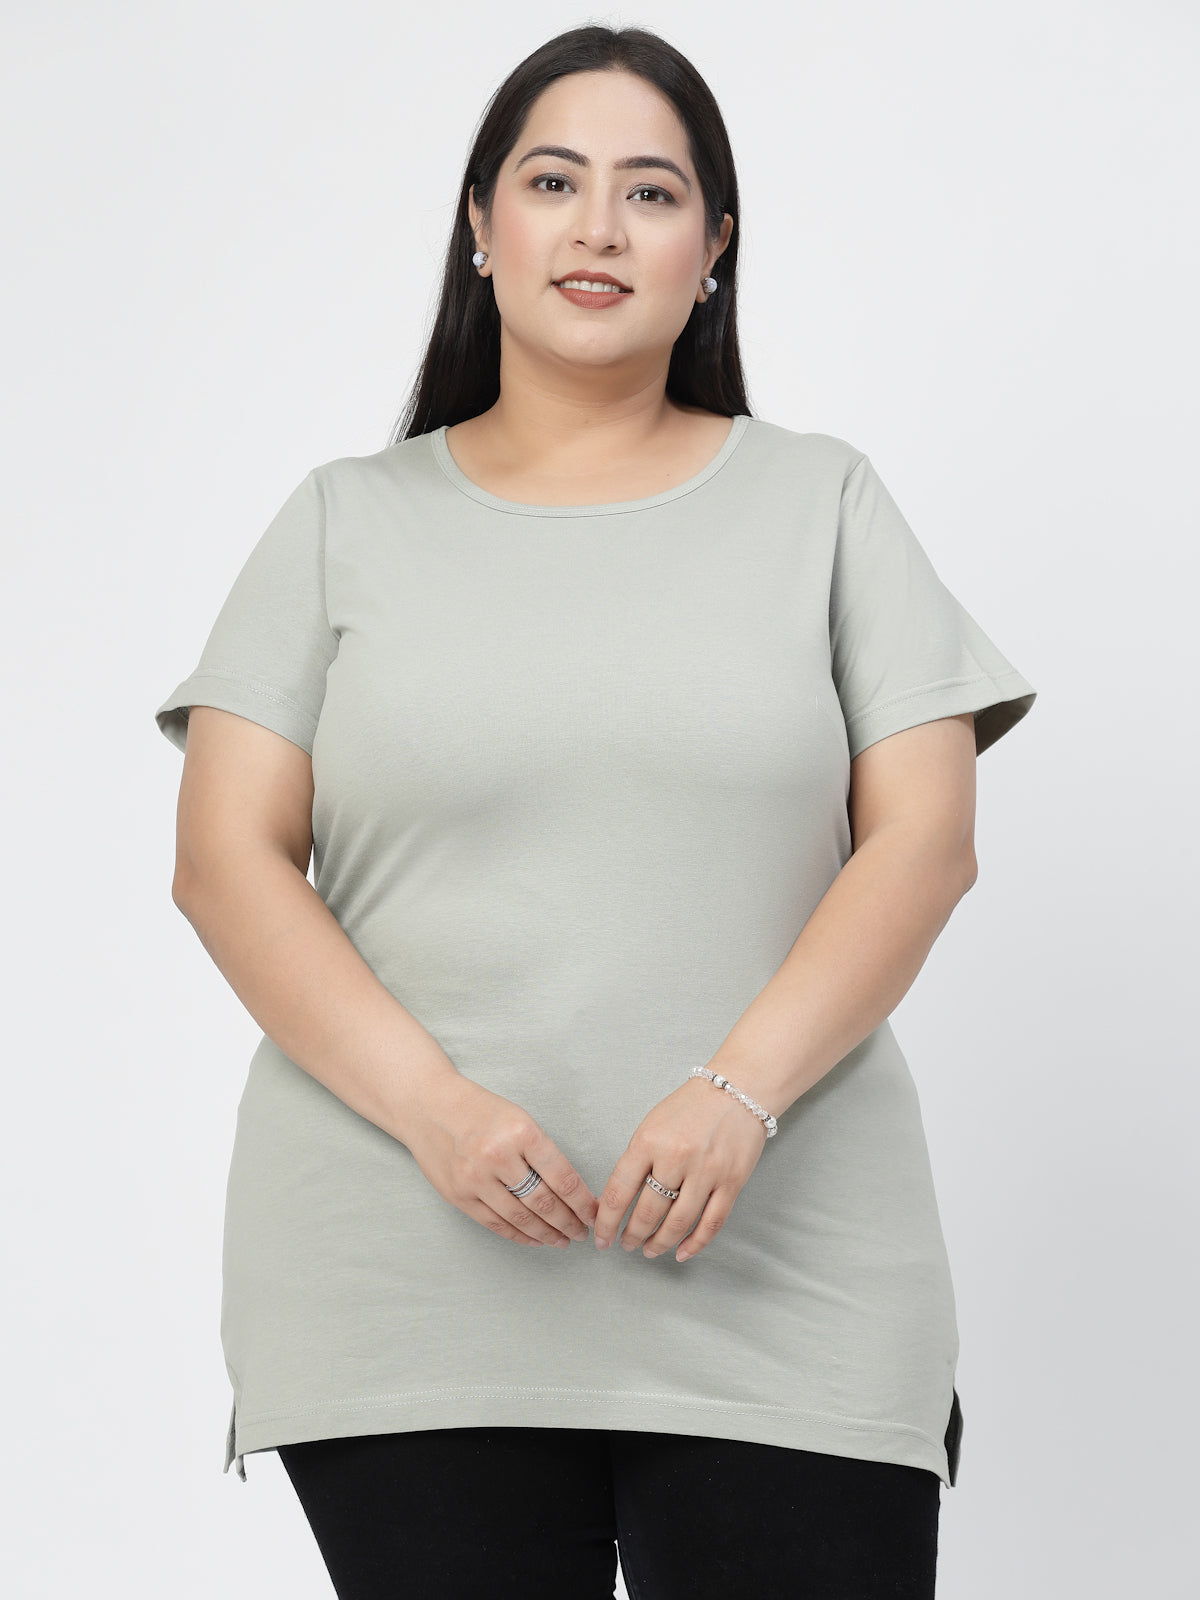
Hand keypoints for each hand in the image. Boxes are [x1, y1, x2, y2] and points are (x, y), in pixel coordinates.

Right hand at [403, 1074, 599, 1248]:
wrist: (428, 1106)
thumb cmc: (479, 1110)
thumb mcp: (518, 1118)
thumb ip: (541, 1152)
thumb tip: (572, 1189)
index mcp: (521, 1132)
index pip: (562, 1177)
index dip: (582, 1202)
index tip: (594, 1214)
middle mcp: (498, 1156)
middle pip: (544, 1202)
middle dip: (569, 1222)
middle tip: (582, 1232)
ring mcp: (475, 1178)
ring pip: (521, 1217)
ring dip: (547, 1233)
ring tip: (563, 1240)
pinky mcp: (458, 1195)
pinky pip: (495, 1223)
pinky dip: (518, 1235)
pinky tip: (534, 1239)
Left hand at [593, 1072, 768, 1262]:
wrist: (738, 1089)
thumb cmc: (691, 1106)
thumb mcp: (652, 1124)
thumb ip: (637, 1159)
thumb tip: (618, 1199)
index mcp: (648, 1141)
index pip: (619, 1191)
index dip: (607, 1221)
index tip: (601, 1237)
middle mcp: (676, 1158)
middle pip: (648, 1212)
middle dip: (632, 1235)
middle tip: (626, 1245)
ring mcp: (706, 1172)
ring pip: (678, 1223)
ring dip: (659, 1243)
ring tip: (649, 1250)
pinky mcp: (732, 1182)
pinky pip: (711, 1223)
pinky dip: (695, 1243)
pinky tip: (682, 1252)